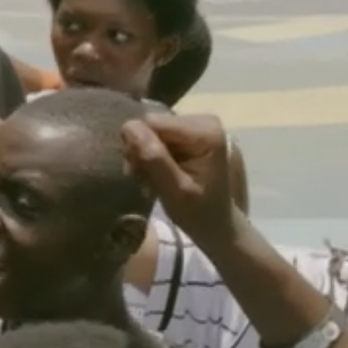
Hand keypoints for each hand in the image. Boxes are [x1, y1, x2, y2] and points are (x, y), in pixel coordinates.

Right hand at [120, 113, 238, 244]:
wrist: (218, 226)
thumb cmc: (200, 214)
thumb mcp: (174, 191)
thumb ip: (154, 158)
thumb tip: (128, 126)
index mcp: (206, 131)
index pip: (152, 123)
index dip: (139, 147)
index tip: (139, 175)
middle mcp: (204, 120)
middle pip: (151, 125)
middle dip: (142, 153)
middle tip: (145, 181)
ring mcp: (197, 125)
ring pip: (151, 131)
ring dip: (146, 158)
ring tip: (151, 182)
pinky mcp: (190, 132)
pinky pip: (158, 137)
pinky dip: (153, 157)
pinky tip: (158, 175)